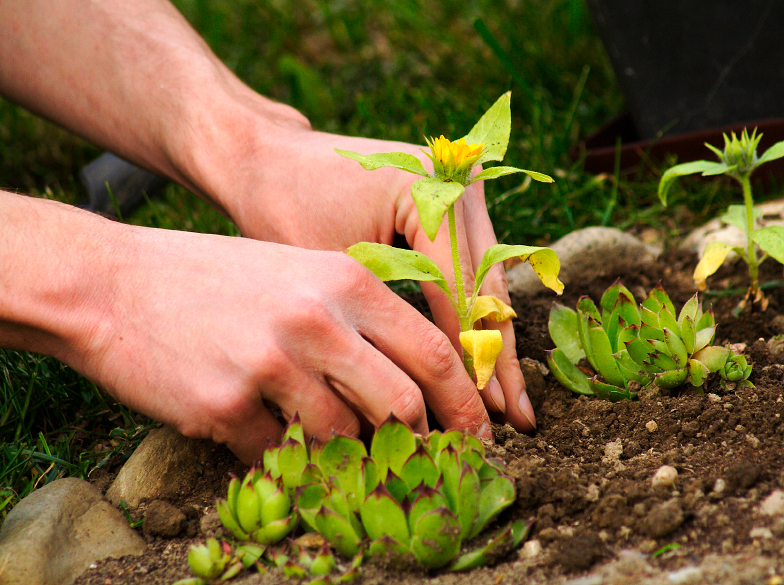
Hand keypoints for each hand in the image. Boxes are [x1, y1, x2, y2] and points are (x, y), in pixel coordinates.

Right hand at [78, 221, 491, 463]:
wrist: (114, 284)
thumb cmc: (215, 279)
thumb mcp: (298, 274)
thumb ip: (357, 322)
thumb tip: (409, 388)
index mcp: (345, 281)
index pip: (433, 351)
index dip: (465, 402)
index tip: (476, 435)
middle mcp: (316, 319)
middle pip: (402, 404)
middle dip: (418, 443)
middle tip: (418, 463)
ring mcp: (271, 363)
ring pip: (343, 438)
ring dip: (344, 455)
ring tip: (327, 445)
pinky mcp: (225, 404)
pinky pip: (279, 457)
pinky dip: (283, 461)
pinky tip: (264, 438)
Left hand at [202, 126, 535, 432]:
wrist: (268, 159)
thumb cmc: (282, 209)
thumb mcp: (332, 271)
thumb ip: (383, 324)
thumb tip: (422, 397)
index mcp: (427, 187)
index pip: (458, 288)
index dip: (471, 356)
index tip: (483, 413)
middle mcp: (457, 179)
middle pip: (486, 285)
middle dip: (497, 357)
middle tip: (519, 420)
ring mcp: (460, 185)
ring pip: (487, 279)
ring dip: (492, 341)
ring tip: (509, 403)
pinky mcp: (453, 200)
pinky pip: (471, 266)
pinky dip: (473, 314)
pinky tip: (482, 360)